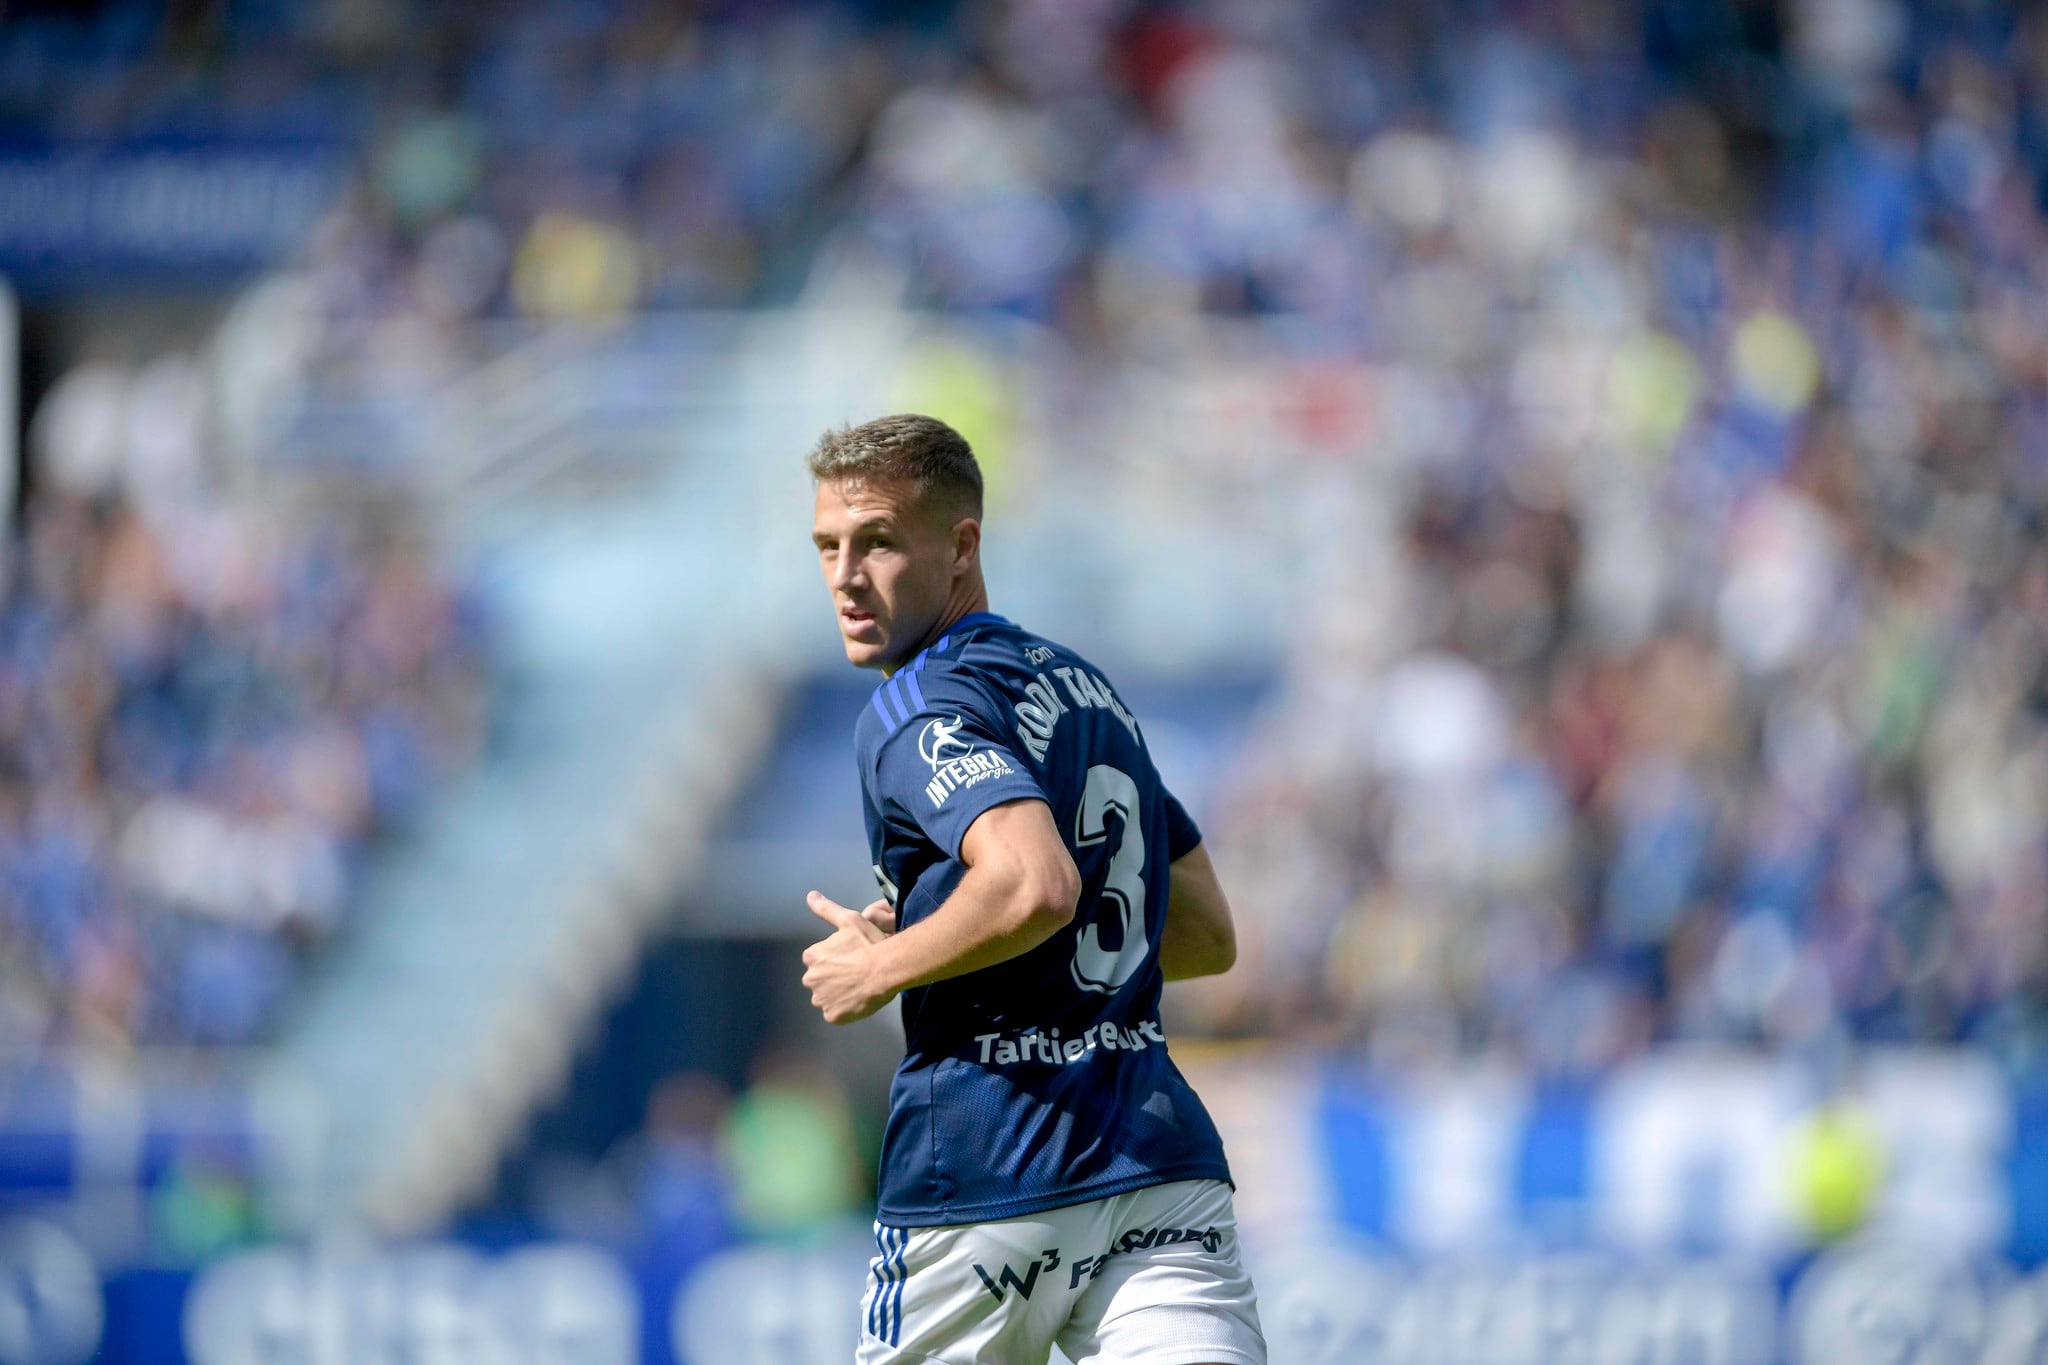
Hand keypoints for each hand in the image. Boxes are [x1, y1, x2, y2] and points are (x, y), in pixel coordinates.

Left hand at [801, 891, 896, 1023]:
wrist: (886, 969)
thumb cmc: (868, 943)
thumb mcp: (848, 920)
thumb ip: (826, 909)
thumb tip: (810, 895)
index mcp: (811, 957)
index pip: (817, 960)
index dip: (834, 959)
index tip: (850, 958)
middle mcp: (810, 979)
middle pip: (820, 980)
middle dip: (833, 978)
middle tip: (855, 972)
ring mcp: (821, 1000)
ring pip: (827, 998)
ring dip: (838, 994)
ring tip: (858, 987)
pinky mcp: (833, 1016)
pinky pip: (836, 1014)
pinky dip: (844, 1010)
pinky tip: (858, 1000)